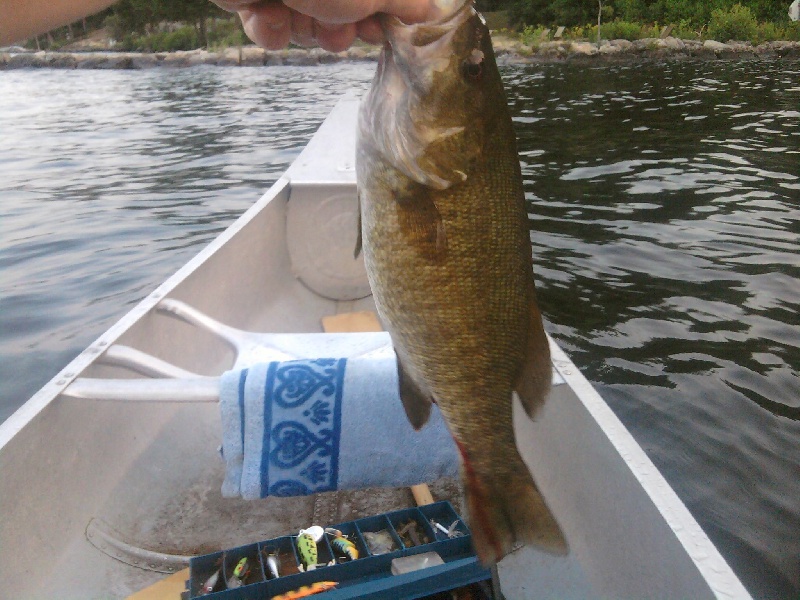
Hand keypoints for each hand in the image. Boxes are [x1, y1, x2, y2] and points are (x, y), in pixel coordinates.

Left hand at [212, 1, 432, 51]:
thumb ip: (402, 0)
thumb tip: (428, 9)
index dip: (382, 14)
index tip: (381, 27)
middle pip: (342, 11)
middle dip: (342, 27)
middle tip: (344, 28)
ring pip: (306, 23)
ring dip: (307, 28)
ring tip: (301, 12)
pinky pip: (270, 25)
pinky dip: (271, 27)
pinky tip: (271, 12)